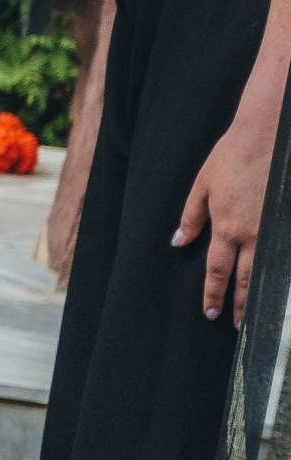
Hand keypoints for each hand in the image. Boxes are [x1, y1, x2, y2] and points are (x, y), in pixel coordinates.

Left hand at [176, 117, 276, 324]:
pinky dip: (278, 269)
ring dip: (260, 292)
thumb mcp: (201, 185)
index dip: (214, 294)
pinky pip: (283, 252)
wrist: (268, 134)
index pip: (218, 270)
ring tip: (257, 313)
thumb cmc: (231, 156)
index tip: (211, 313)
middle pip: (246, 277)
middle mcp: (252, 232)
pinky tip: (275, 280)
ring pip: (267, 268)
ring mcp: (275, 227)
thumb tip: (179, 242)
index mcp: (226, 226)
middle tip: (237, 326)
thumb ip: (191, 217)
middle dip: (240, 303)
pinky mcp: (287, 220)